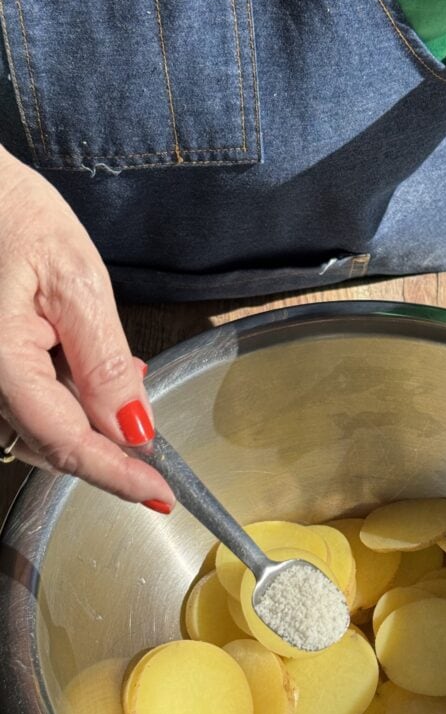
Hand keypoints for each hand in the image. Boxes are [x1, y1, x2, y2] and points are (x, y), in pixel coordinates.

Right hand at [0, 146, 173, 508]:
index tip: (162, 495)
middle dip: (109, 446)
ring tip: (121, 375)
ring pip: (42, 433)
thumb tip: (135, 431)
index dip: (118, 475)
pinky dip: (68, 403)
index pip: (66, 443)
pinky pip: (29, 409)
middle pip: (54, 446)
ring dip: (90, 422)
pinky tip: (88, 369)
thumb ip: (105, 365)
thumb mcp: (77, 285)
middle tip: (152, 430)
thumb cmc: (15, 218)